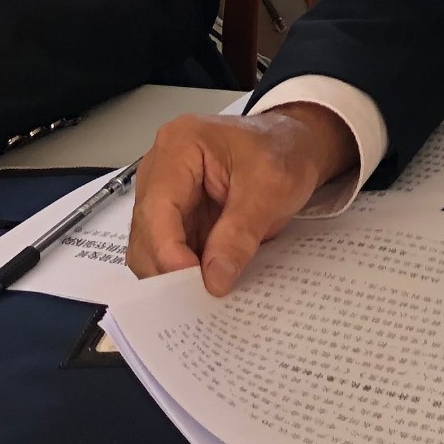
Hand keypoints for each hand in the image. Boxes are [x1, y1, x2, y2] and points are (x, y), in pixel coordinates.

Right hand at [126, 104, 357, 294]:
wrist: (297, 144)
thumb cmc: (286, 151)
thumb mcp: (272, 188)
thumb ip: (241, 233)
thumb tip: (214, 280)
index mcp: (179, 146)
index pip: (158, 208)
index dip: (169, 252)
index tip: (194, 284)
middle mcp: (159, 169)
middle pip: (147, 231)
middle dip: (170, 268)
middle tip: (200, 299)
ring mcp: (164, 193)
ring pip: (152, 247)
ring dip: (176, 273)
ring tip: (205, 294)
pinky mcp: (176, 215)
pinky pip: (170, 250)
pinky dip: (186, 269)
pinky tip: (207, 282)